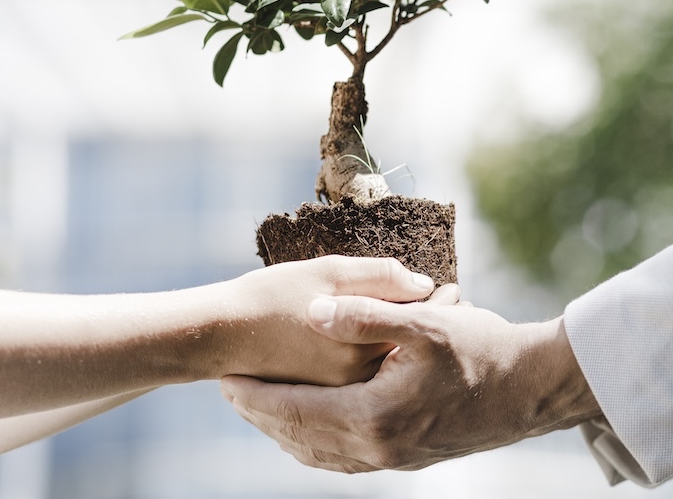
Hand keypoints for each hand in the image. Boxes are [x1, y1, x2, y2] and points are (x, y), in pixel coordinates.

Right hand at [203, 255, 435, 386]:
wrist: (218, 335)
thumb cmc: (270, 297)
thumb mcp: (328, 271)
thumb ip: (378, 277)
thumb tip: (422, 283)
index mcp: (362, 349)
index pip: (419, 326)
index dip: (441, 307)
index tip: (454, 292)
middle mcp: (357, 381)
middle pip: (411, 355)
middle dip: (435, 329)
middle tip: (452, 303)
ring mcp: (342, 396)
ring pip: (394, 374)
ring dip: (412, 353)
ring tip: (426, 324)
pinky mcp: (327, 401)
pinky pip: (371, 388)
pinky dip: (385, 371)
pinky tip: (387, 352)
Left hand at [220, 295, 602, 471]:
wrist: (532, 390)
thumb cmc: (484, 350)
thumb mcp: (427, 322)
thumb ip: (366, 315)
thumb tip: (313, 312)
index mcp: (374, 416)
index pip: (295, 411)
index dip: (256, 396)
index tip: (224, 379)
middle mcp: (377, 448)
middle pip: (299, 437)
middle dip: (262, 414)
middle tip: (231, 392)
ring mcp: (393, 459)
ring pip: (319, 453)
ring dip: (286, 431)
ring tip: (261, 407)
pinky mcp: (407, 458)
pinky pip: (344, 459)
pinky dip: (316, 443)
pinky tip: (314, 426)